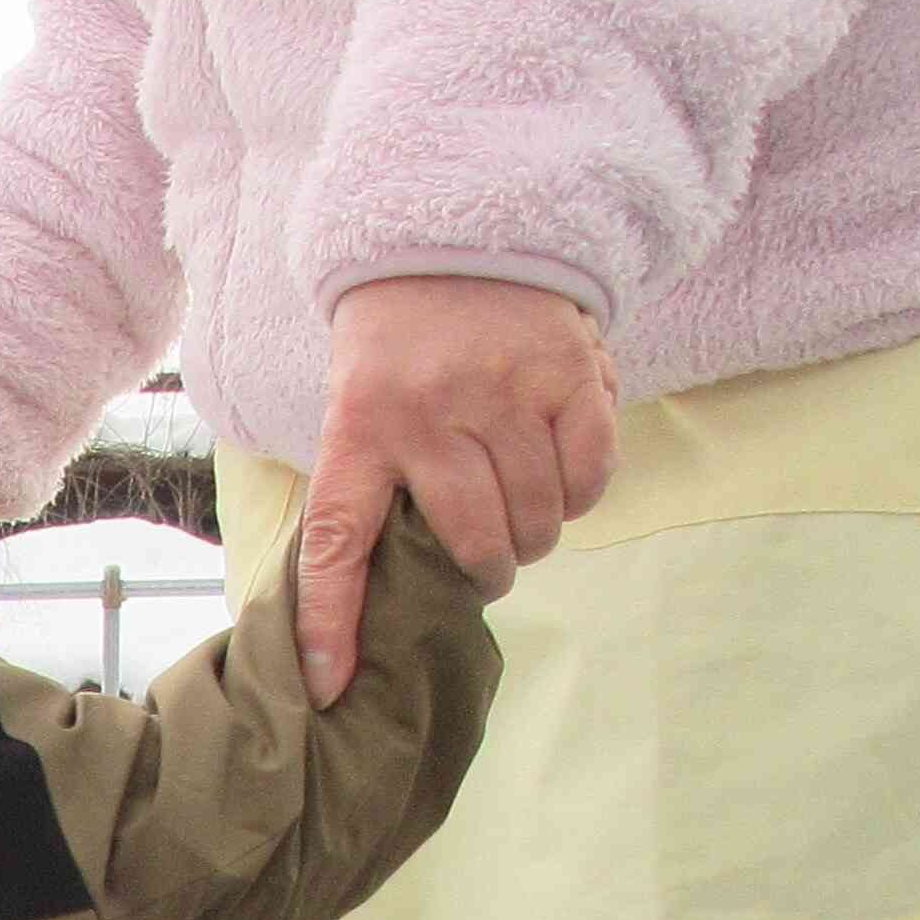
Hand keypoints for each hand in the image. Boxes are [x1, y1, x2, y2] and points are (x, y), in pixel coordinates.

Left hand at [296, 277, 616, 705]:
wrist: (447, 233)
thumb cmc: (394, 347)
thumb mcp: (352, 409)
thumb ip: (366, 490)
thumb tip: (360, 606)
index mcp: (359, 430)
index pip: (335, 544)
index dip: (332, 623)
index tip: (327, 686)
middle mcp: (430, 414)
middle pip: (474, 543)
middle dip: (488, 570)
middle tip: (487, 560)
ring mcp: (507, 391)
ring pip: (539, 516)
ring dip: (537, 535)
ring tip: (524, 517)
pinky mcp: (571, 371)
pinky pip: (591, 472)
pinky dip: (582, 494)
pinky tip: (562, 478)